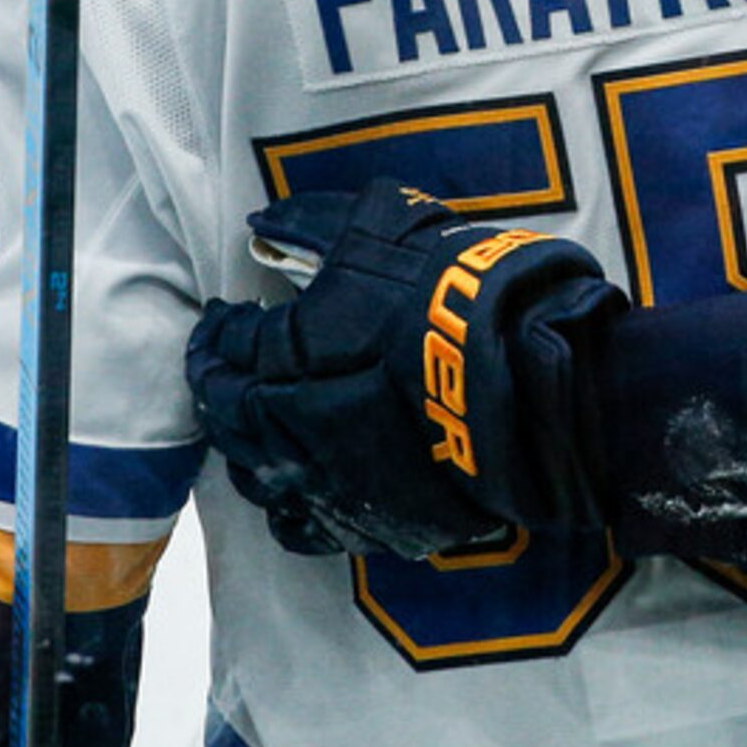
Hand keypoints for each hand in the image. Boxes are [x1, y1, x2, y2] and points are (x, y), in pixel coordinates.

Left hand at [185, 179, 626, 559]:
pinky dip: (288, 504)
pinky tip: (298, 484)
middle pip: (227, 416)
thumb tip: (261, 220)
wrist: (528, 375)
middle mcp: (287, 430)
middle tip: (225, 366)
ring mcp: (328, 484)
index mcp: (282, 356)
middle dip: (218, 387)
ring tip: (257, 424)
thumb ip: (312, 222)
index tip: (223, 317)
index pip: (225, 347)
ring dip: (245, 447)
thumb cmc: (452, 293)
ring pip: (256, 476)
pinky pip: (302, 526)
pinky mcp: (370, 523)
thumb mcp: (383, 226)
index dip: (218, 330)